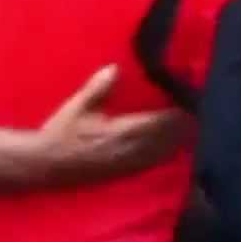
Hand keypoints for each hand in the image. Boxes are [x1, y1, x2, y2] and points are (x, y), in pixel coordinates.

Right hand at [38, 65, 187, 184]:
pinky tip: (169, 146)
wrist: (47, 164)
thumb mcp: (78, 106)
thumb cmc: (61, 133)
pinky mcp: (125, 173)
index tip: (188, 98)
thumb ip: (99, 88)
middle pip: (169, 138)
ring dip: (177, 139)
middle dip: (183, 124)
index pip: (162, 121)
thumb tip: (115, 68)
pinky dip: (165, 152)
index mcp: (124, 131)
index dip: (179, 111)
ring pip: (164, 152)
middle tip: (194, 109)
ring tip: (188, 126)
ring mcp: (130, 164)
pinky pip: (153, 163)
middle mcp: (133, 150)